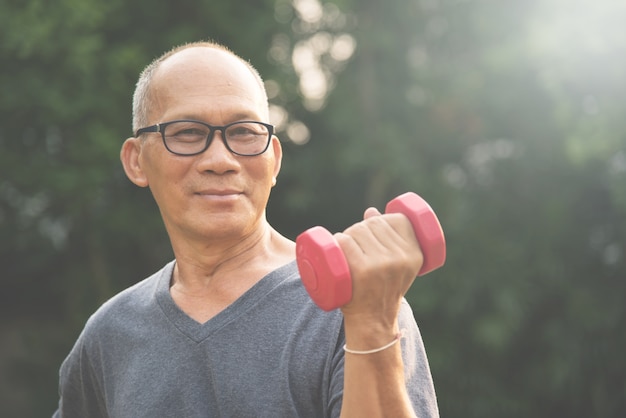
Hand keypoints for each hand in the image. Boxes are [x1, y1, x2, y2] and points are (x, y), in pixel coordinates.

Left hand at [334, 207, 423, 325]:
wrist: (372, 320)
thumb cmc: (381, 289)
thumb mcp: (394, 265)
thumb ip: (388, 237)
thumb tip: (370, 211)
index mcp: (414, 254)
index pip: (397, 220)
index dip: (381, 221)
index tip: (374, 233)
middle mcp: (401, 258)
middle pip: (372, 224)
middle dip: (360, 230)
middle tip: (355, 248)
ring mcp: (382, 264)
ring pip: (356, 230)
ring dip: (346, 236)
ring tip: (346, 252)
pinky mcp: (363, 270)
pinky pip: (345, 241)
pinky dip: (336, 241)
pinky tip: (335, 247)